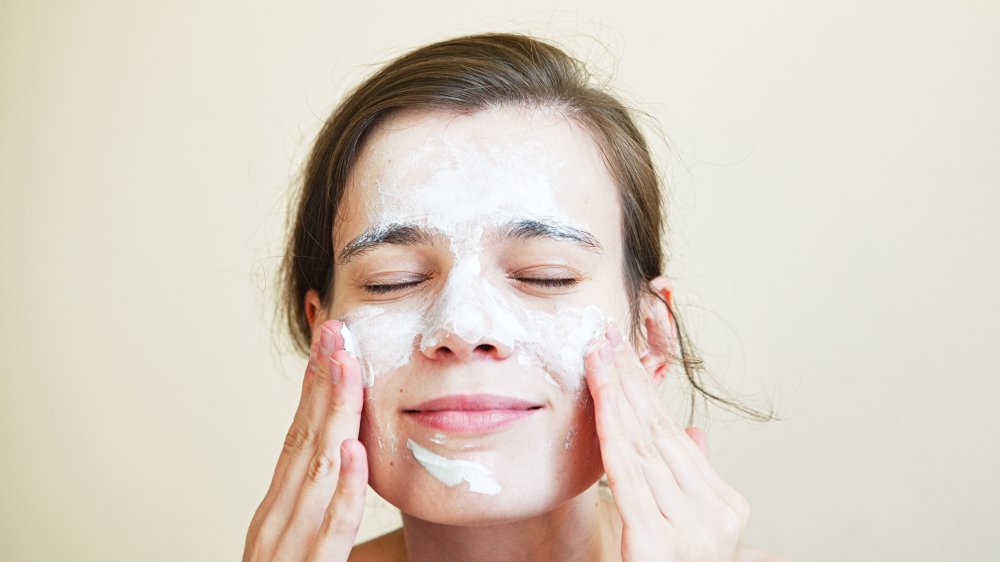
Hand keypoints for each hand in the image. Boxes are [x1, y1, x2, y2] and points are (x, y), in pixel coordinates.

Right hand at [244, 320, 367, 561]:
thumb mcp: (295, 544)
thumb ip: (314, 507)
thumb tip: (341, 460)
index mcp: (276, 512)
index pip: (296, 438)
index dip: (314, 390)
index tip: (330, 346)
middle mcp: (274, 523)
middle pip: (303, 441)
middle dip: (323, 383)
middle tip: (338, 330)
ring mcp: (286, 549)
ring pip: (315, 472)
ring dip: (334, 415)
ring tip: (349, 367)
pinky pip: (328, 531)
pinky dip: (342, 490)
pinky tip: (353, 453)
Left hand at [585, 319, 749, 561]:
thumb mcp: (684, 526)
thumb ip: (691, 479)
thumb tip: (696, 433)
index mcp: (724, 506)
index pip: (675, 436)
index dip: (646, 391)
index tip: (623, 351)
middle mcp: (716, 514)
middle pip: (660, 433)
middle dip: (630, 379)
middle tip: (606, 334)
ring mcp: (693, 530)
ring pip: (644, 445)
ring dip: (618, 391)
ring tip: (598, 351)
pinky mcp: (659, 542)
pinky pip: (629, 472)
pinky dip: (613, 427)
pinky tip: (602, 392)